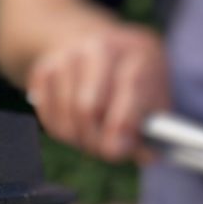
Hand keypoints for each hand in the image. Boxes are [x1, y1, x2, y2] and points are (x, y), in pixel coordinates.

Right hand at [26, 23, 169, 161]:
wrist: (99, 46)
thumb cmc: (138, 81)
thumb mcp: (157, 95)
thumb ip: (156, 127)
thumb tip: (147, 157)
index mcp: (140, 53)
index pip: (128, 88)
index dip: (120, 126)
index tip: (117, 151)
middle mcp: (102, 48)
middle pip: (87, 107)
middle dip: (95, 140)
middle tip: (105, 151)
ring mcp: (69, 55)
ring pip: (65, 115)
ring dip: (78, 138)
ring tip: (93, 137)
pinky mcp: (44, 68)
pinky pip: (46, 114)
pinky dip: (60, 129)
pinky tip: (75, 124)